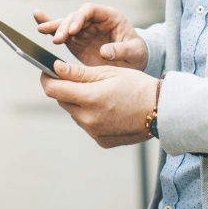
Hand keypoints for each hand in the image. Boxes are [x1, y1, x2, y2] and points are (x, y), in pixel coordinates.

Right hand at [34, 4, 147, 69]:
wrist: (134, 62)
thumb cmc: (137, 53)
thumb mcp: (135, 52)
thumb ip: (121, 50)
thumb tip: (104, 51)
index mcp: (110, 17)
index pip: (90, 10)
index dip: (80, 18)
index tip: (73, 31)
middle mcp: (94, 20)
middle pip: (75, 16)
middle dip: (65, 26)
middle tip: (58, 39)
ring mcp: (84, 29)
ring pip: (66, 23)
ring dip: (54, 27)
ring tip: (41, 30)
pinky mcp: (77, 40)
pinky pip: (62, 32)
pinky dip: (51, 27)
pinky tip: (38, 23)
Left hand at [40, 61, 157, 147]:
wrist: (161, 110)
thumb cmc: (136, 86)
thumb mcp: (107, 72)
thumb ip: (78, 72)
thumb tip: (55, 68)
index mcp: (89, 99)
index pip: (53, 89)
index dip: (46, 78)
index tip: (46, 70)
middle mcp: (89, 119)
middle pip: (62, 101)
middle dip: (65, 88)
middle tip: (78, 78)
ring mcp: (94, 132)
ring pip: (74, 113)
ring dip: (78, 102)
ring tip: (99, 93)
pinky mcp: (101, 140)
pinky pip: (87, 124)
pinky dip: (90, 115)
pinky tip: (107, 108)